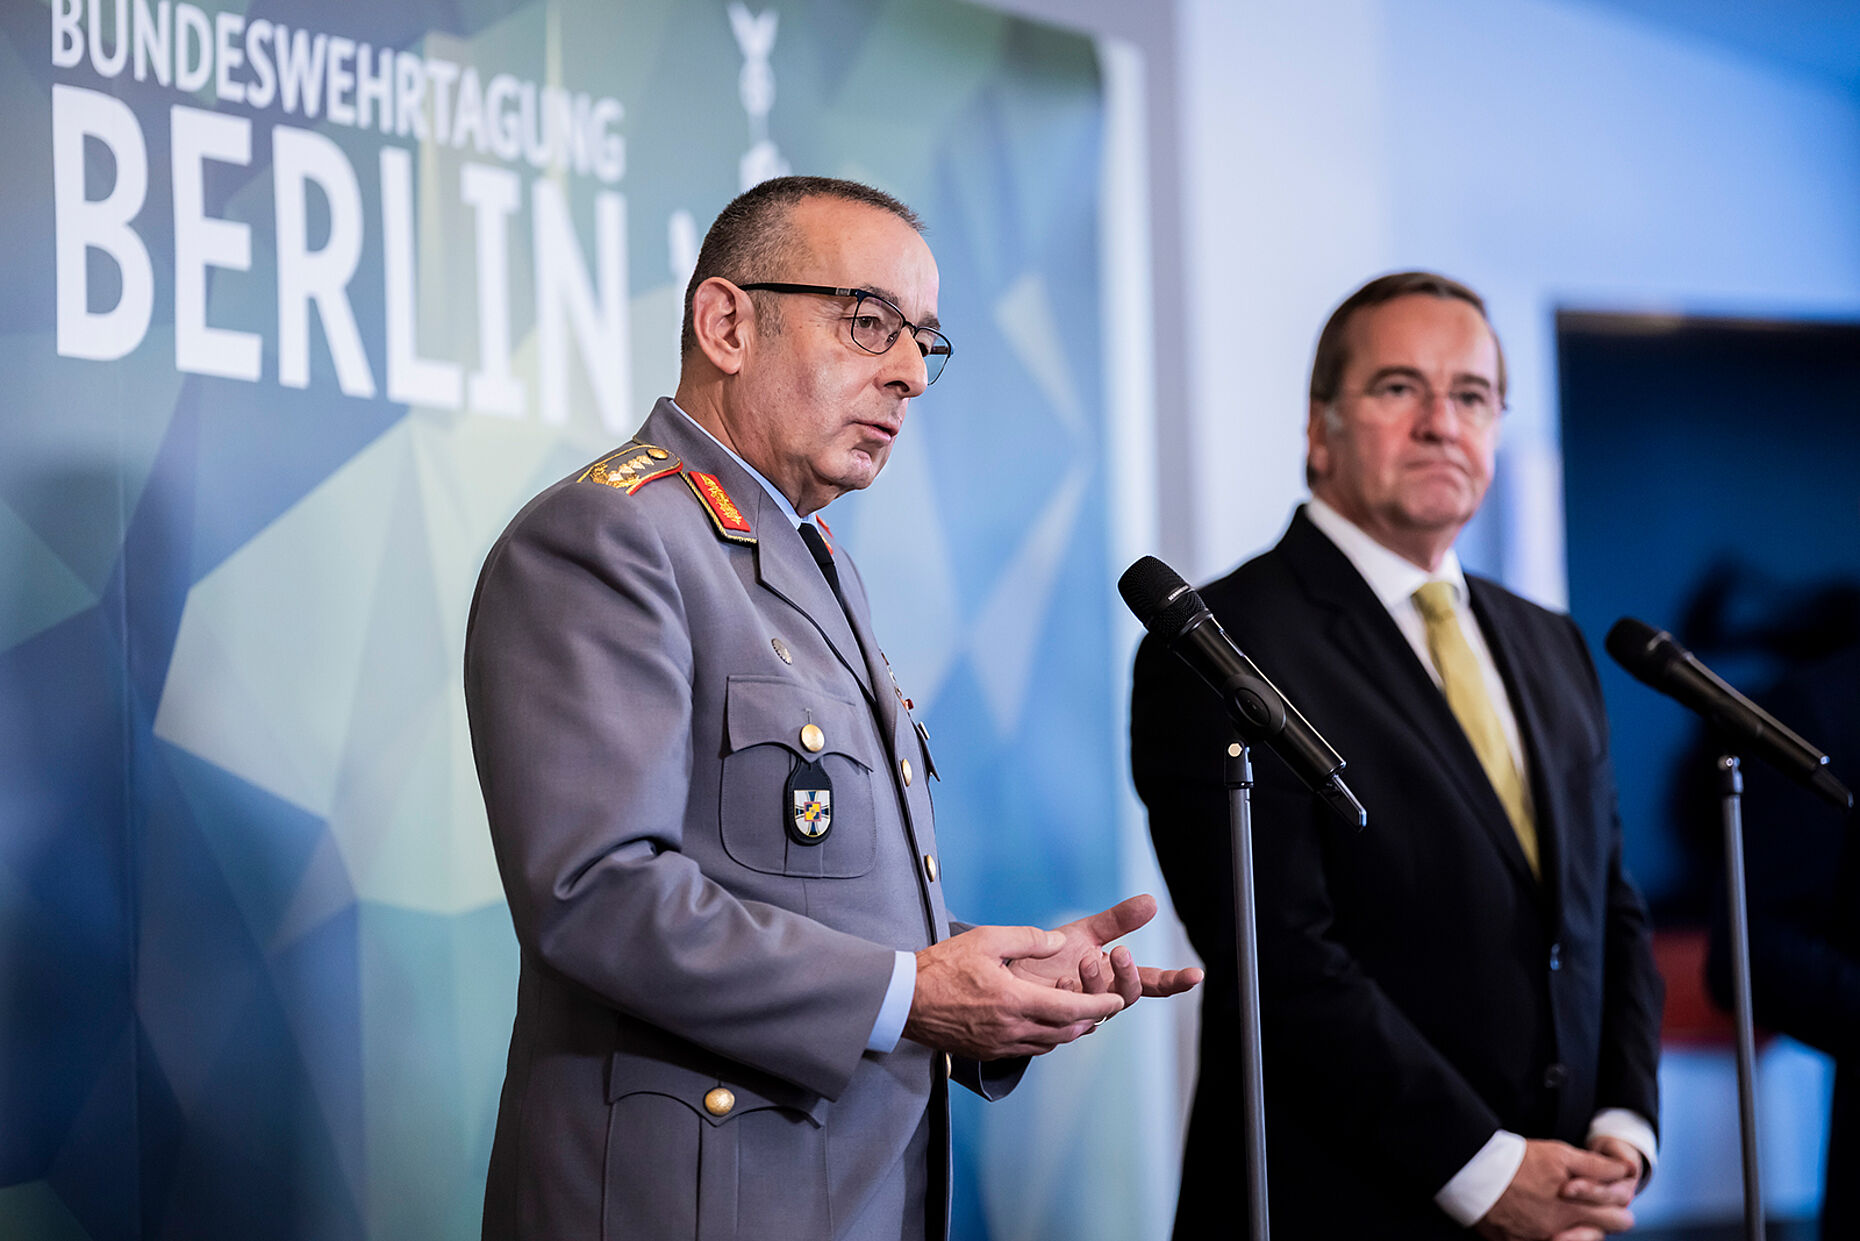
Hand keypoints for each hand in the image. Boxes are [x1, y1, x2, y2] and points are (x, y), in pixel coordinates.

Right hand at [903, 925, 1124, 1059]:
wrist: (904, 1000)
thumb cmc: (941, 967)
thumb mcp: (986, 940)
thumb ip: (1028, 940)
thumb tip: (1059, 942)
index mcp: (1014, 1002)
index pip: (1070, 1009)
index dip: (1098, 1005)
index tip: (1116, 1000)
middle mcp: (1010, 1030)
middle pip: (1064, 1032)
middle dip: (1088, 1021)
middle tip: (1103, 1008)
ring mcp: (998, 1045)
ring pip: (1047, 1044)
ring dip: (1067, 1032)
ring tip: (1079, 1017)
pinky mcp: (986, 1051)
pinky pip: (1026, 1049)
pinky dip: (1044, 1038)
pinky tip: (1044, 1025)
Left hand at [1006, 894, 1204, 1011]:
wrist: (1012, 971)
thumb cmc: (1052, 955)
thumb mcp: (1088, 931)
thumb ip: (1119, 920)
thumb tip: (1152, 901)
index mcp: (1116, 977)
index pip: (1153, 981)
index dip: (1176, 980)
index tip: (1196, 974)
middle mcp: (1105, 997)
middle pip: (1131, 994)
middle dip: (1128, 974)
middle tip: (1120, 952)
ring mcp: (1084, 1012)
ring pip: (1103, 1006)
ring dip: (1097, 983)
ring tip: (1085, 960)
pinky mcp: (1061, 1021)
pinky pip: (1072, 1016)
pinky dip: (1069, 996)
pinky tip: (1060, 982)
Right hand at [1474, 1140, 1635, 1240]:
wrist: (1472, 1172)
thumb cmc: (1517, 1160)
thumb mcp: (1559, 1155)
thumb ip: (1596, 1166)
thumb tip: (1626, 1170)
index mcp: (1575, 1210)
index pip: (1619, 1219)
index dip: (1617, 1204)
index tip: (1609, 1195)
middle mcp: (1560, 1232)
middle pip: (1600, 1234)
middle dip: (1604, 1219)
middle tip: (1590, 1203)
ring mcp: (1539, 1240)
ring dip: (1578, 1229)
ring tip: (1564, 1210)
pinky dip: (1550, 1234)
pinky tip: (1540, 1219)